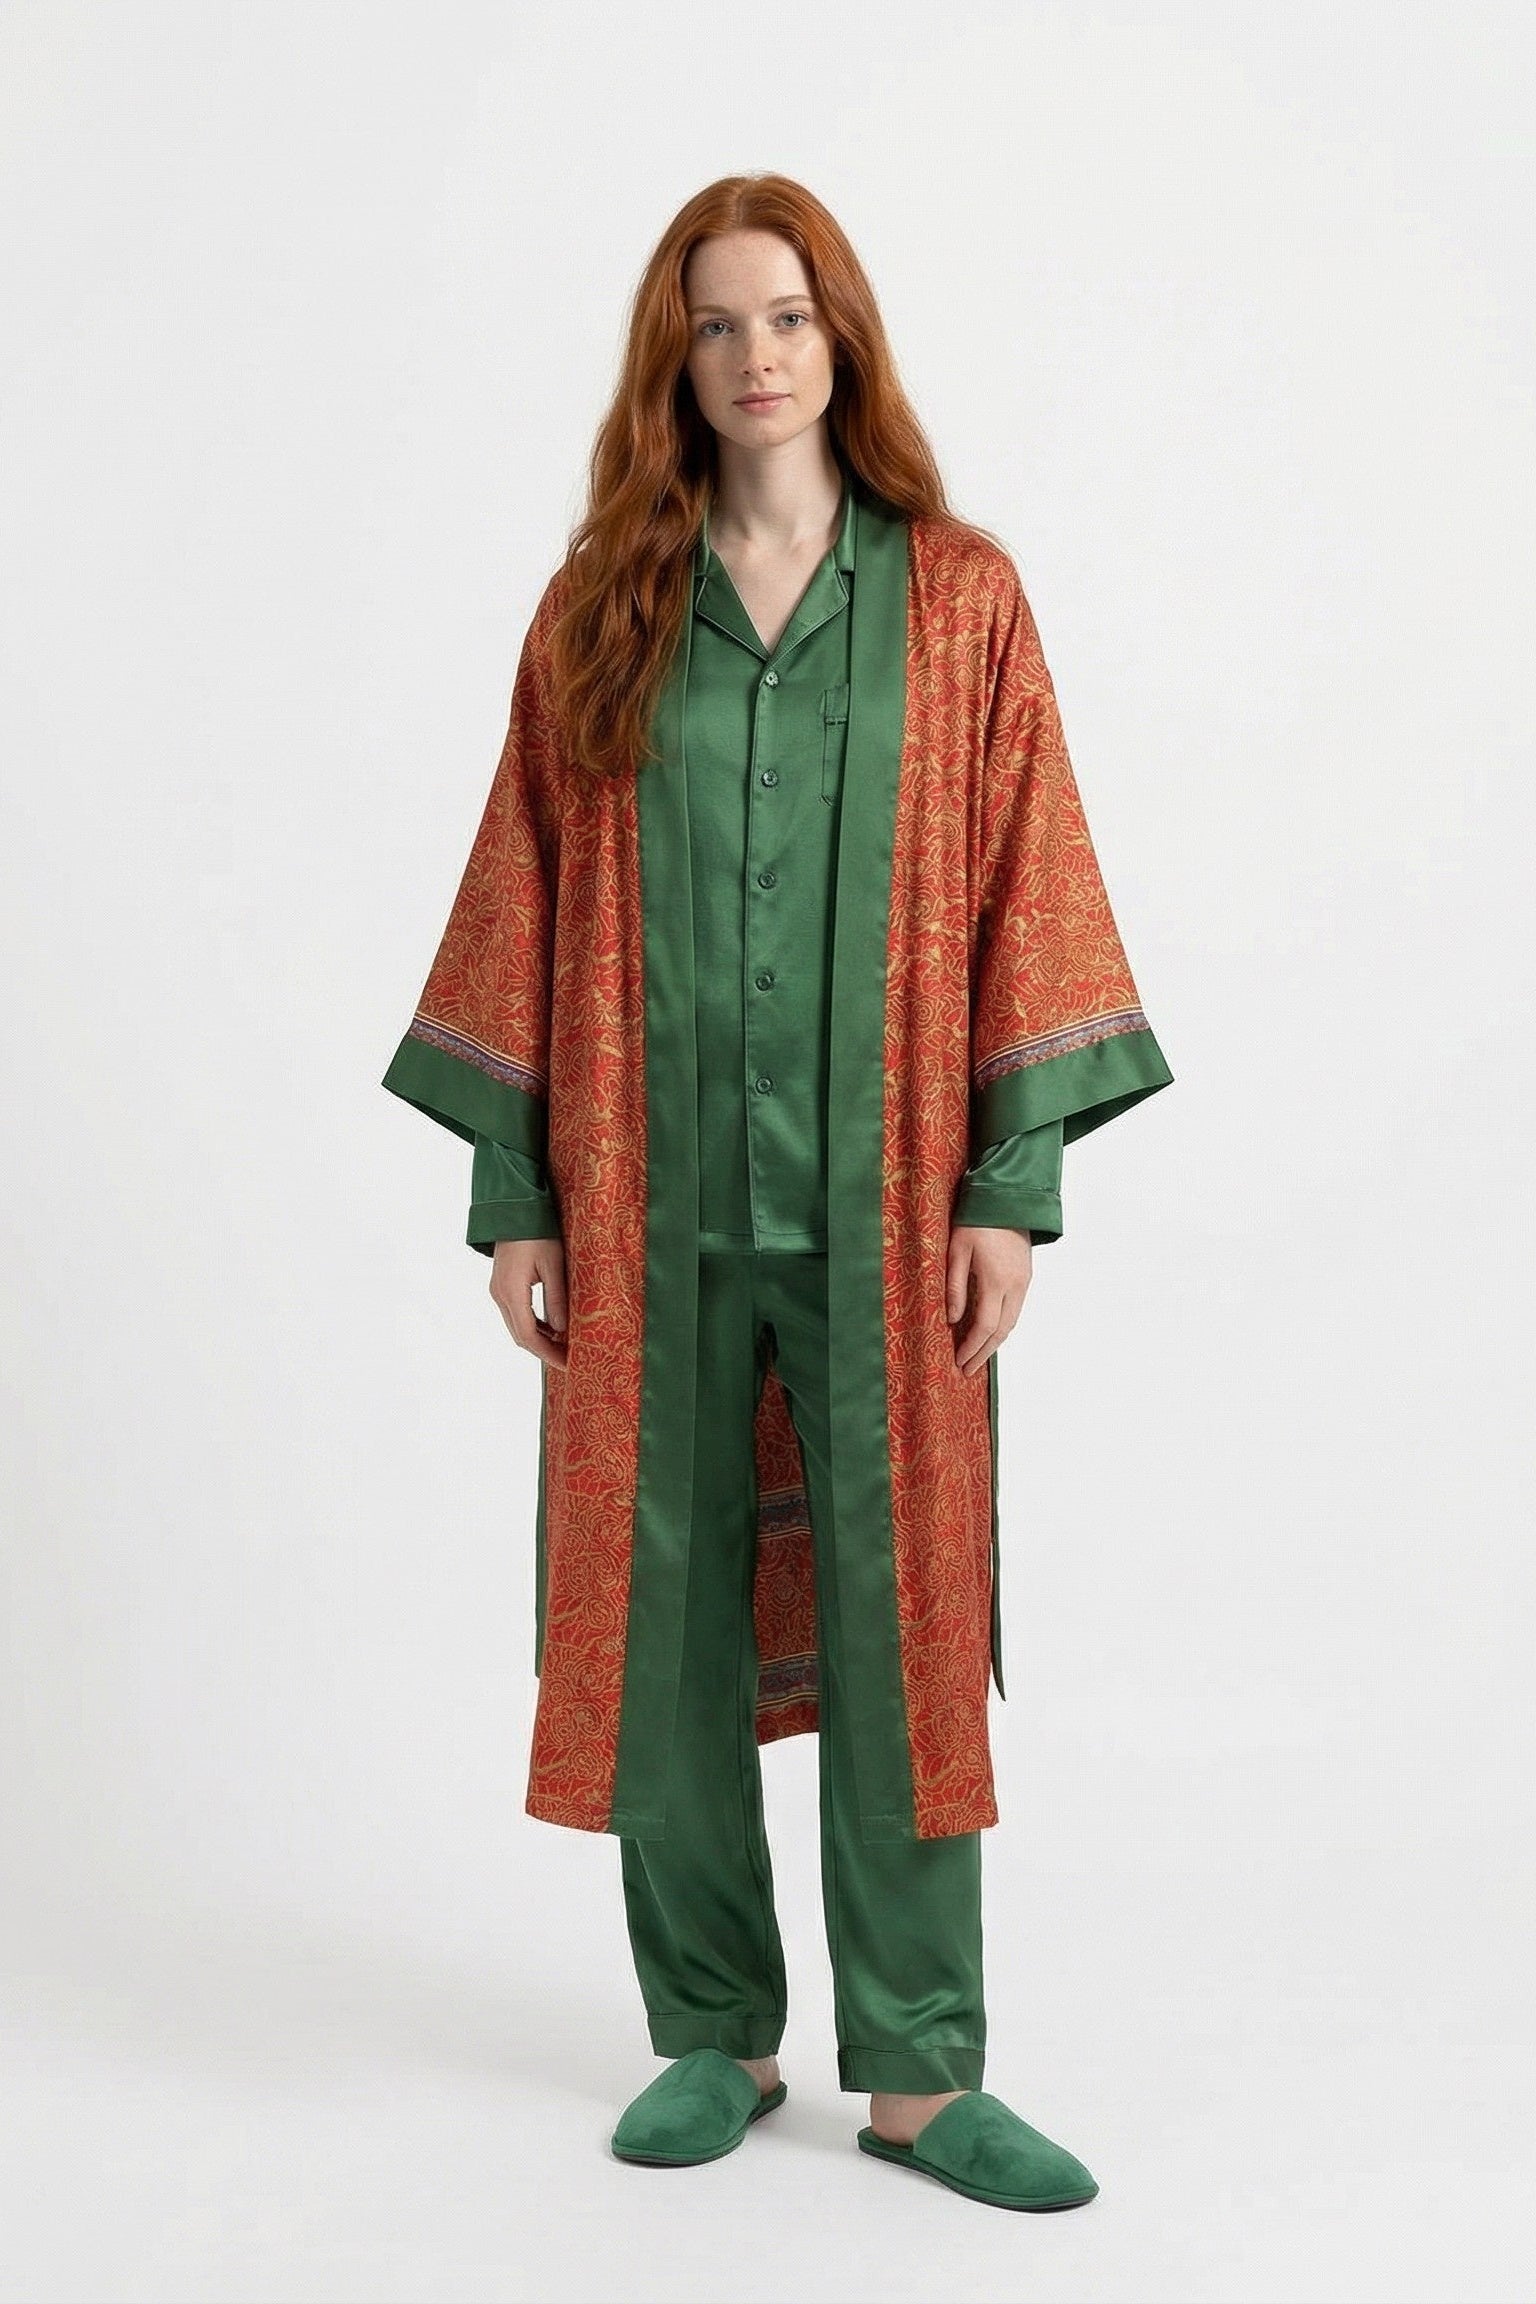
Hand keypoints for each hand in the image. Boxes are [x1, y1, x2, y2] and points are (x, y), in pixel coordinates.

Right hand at [489, 1236, 568, 1370]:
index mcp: (512, 1292)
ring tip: (564, 1346)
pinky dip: (534, 1325)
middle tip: (569, 1360)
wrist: (515, 1210)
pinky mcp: (502, 1285)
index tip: (567, 1364)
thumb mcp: (553, 1265)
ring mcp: (498, 1291)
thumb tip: (562, 1331)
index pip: (529, 1336)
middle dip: (545, 1351)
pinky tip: (551, 1327)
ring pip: (517, 1327)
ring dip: (539, 1339)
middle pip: (521, 1336)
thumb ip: (556, 1298)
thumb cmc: (537, 1232)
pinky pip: (516, 1314)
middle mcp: (500, 1295)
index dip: (548, 1354)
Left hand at [946, 1224, 1032, 1377]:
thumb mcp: (957, 1251)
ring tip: (978, 1355)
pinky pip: (1016, 1309)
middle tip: (968, 1370)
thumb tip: (952, 1320)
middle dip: (984, 1353)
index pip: (984, 1326)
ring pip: (1012, 1322)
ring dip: (995, 1342)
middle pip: (1002, 1331)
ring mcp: (1024, 1281)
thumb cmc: (976, 1220)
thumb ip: (955, 1287)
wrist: (1007, 1198)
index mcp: (996, 1281)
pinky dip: (1003, 1326)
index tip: (959, 1363)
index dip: (971, 1348)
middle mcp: (1015, 1285)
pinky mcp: (1026, 1275)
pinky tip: (991, 1331)